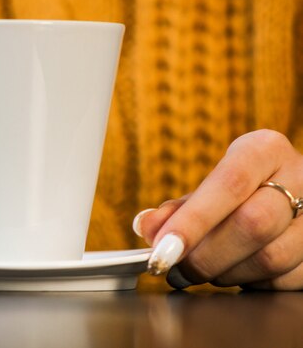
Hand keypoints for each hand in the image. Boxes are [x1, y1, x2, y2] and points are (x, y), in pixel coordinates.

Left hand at [133, 129, 302, 289]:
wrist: (295, 197)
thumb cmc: (243, 192)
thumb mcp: (210, 188)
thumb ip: (178, 209)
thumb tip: (146, 227)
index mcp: (264, 150)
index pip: (228, 183)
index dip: (193, 221)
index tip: (162, 249)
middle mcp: (301, 175)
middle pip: (252, 224)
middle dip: (205, 256)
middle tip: (176, 270)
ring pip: (271, 257)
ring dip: (225, 273)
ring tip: (200, 272)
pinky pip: (286, 279)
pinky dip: (251, 284)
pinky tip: (234, 274)